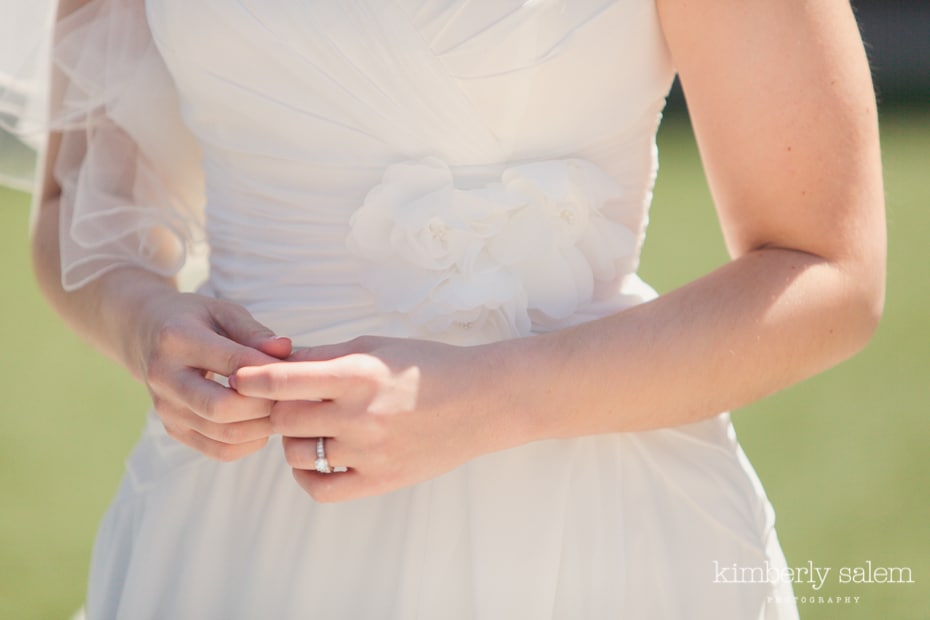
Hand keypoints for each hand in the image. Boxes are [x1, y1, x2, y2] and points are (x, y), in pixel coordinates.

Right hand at [127, 289, 292, 460]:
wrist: (145, 334)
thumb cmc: (195, 319)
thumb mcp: (223, 311)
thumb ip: (254, 332)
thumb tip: (285, 350)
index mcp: (177, 339)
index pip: (233, 363)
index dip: (269, 371)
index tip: (294, 369)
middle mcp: (164, 378)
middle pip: (223, 408)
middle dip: (265, 405)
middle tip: (289, 394)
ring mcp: (166, 409)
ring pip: (224, 434)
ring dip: (263, 426)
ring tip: (280, 408)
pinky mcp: (174, 430)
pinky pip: (219, 450)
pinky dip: (249, 442)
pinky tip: (262, 423)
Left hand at [230, 336, 510, 501]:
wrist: (482, 401)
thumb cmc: (428, 365)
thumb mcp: (375, 346)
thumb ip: (323, 357)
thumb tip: (273, 362)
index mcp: (357, 375)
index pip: (282, 381)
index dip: (250, 379)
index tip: (236, 378)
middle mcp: (360, 416)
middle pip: (284, 418)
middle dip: (275, 407)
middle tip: (281, 400)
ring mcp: (369, 453)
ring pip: (298, 453)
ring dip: (292, 439)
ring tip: (308, 425)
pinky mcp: (380, 479)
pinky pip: (321, 488)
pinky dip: (308, 474)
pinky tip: (316, 457)